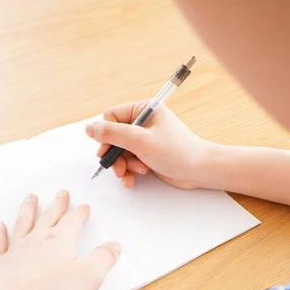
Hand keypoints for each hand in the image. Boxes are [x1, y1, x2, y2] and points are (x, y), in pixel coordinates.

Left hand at [0, 191, 120, 289]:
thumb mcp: (89, 278)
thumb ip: (103, 259)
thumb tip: (113, 246)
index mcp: (60, 241)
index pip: (73, 221)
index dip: (80, 213)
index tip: (83, 207)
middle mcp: (37, 241)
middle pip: (49, 217)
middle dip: (57, 204)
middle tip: (61, 193)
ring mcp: (17, 251)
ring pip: (23, 223)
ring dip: (28, 209)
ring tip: (30, 198)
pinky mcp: (1, 266)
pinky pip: (0, 244)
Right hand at [85, 100, 216, 188]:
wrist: (200, 171)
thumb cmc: (177, 151)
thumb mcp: (140, 141)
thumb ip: (112, 133)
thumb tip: (89, 128)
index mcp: (143, 109)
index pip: (110, 116)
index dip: (106, 135)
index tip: (107, 151)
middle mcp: (143, 122)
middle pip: (113, 136)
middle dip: (115, 155)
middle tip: (119, 168)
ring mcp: (145, 139)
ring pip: (119, 151)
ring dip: (123, 165)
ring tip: (134, 173)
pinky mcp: (148, 154)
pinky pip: (128, 161)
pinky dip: (129, 171)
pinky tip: (134, 179)